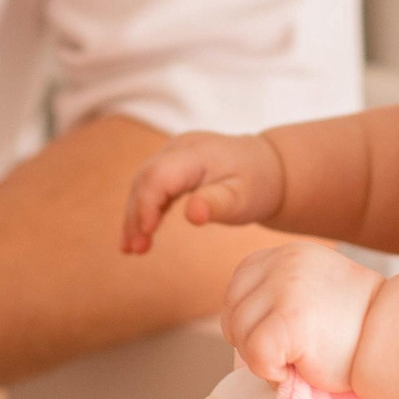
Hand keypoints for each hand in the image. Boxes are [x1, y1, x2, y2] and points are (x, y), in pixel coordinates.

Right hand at [121, 132, 285, 253]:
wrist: (267, 167)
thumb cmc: (256, 184)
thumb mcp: (243, 198)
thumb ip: (217, 204)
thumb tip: (192, 215)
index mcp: (196, 153)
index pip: (159, 176)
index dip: (146, 204)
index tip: (146, 234)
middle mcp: (179, 148)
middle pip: (146, 180)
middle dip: (136, 215)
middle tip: (134, 250)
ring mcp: (173, 155)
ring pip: (143, 183)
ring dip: (134, 216)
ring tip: (130, 250)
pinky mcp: (172, 166)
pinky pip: (150, 187)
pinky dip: (143, 210)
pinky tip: (138, 237)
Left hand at [220, 243, 382, 392]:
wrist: (396, 340)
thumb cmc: (355, 328)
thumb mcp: (311, 290)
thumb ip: (276, 292)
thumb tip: (233, 323)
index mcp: (286, 254)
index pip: (238, 288)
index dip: (251, 321)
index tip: (282, 336)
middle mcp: (283, 262)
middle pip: (232, 311)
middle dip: (252, 341)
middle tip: (291, 353)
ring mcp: (285, 287)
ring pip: (239, 333)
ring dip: (262, 358)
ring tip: (299, 359)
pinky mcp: (289, 318)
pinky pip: (254, 354)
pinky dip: (269, 371)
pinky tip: (298, 368)